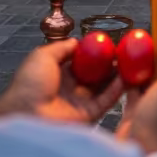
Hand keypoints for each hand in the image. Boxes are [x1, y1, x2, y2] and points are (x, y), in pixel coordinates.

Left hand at [0, 39, 123, 124]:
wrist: (27, 113)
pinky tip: (126, 77)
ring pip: (103, 87)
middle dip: (107, 64)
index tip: (106, 45)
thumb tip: (77, 42)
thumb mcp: (42, 56)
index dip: (92, 54)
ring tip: (129, 62)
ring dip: (116, 75)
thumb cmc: (29, 84)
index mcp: (56, 75)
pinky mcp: (88, 115)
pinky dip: (117, 90)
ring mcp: (79, 102)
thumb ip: (62, 48)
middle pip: (93, 75)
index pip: (79, 62)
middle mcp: (69, 89)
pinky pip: (106, 100)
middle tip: (122, 53)